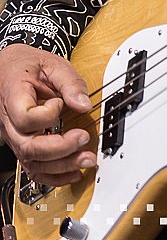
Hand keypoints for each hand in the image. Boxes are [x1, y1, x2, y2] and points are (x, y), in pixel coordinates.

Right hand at [0, 43, 96, 185]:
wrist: (8, 70)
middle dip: (61, 150)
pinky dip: (54, 175)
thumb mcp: (52, 64)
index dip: (47, 114)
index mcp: (14, 98)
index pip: (25, 118)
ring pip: (32, 162)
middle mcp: (10, 122)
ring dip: (61, 166)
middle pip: (29, 147)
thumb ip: (69, 82)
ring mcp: (15, 136)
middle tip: (84, 139)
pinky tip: (72, 173)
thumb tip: (84, 104)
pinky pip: (34, 168)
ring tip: (86, 160)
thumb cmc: (27, 66)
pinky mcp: (23, 144)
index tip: (60, 102)